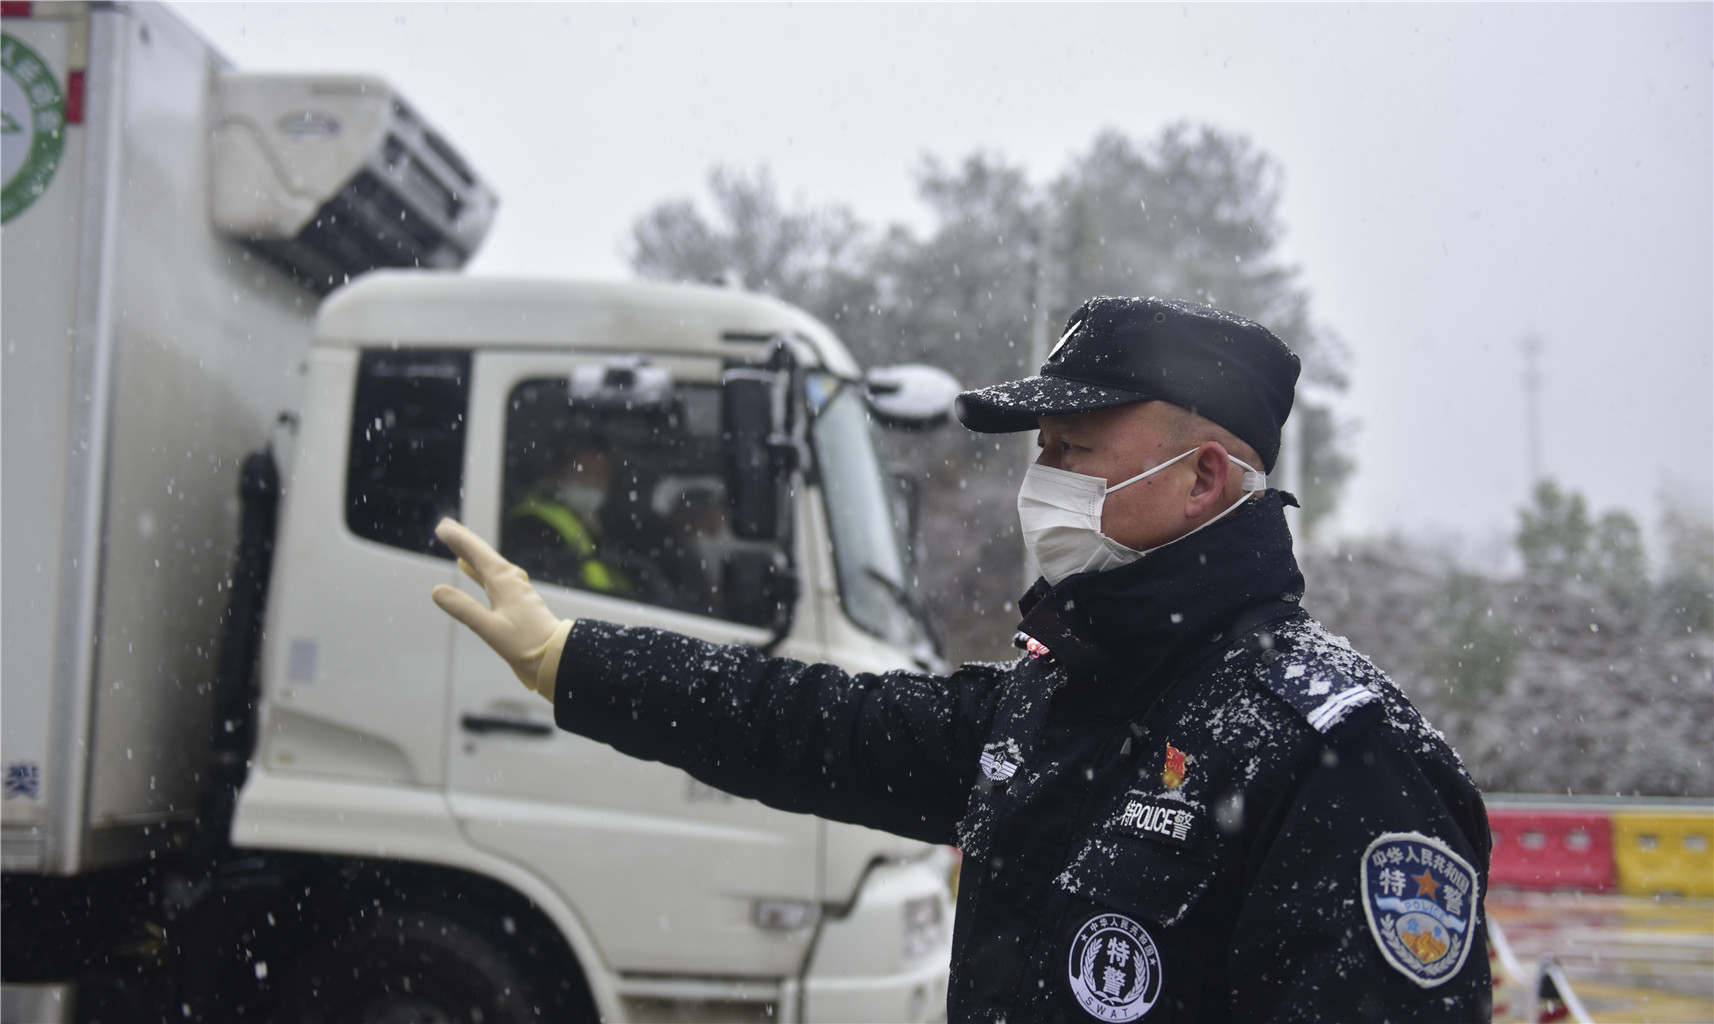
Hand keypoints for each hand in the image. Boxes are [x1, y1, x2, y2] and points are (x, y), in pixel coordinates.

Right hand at [431, 518, 570, 698]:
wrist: (556, 657)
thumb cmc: (526, 644)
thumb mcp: (489, 628)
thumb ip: (463, 609)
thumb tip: (437, 591)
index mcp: (504, 582)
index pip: (478, 554)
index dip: (460, 540)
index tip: (443, 527)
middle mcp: (510, 580)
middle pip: (483, 555)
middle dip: (464, 541)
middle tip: (445, 527)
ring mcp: (514, 590)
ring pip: (487, 565)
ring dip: (470, 554)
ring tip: (455, 543)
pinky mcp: (515, 601)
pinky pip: (491, 578)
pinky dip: (477, 570)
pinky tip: (468, 568)